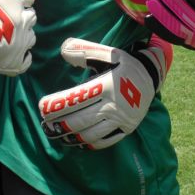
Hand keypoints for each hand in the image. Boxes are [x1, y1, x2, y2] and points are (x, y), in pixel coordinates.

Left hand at [38, 38, 165, 149]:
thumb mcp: (108, 53)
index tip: (42, 107)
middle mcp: (114, 105)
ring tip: (56, 135)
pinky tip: (76, 141)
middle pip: (80, 121)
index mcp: (107, 85)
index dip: (57, 105)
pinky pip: (104, 142)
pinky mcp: (126, 129)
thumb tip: (63, 51)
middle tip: (45, 125)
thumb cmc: (124, 64)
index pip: (76, 99)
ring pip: (90, 135)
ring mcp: (121, 120)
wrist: (152, 77)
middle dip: (58, 125)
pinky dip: (87, 144)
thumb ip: (85, 51)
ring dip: (70, 137)